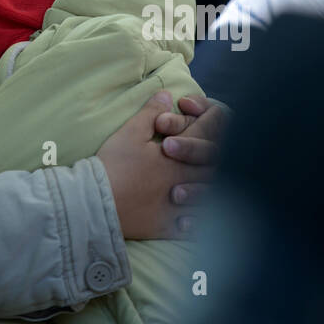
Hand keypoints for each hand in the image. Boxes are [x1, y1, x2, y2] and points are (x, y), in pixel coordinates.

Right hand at [96, 91, 223, 240]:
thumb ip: (151, 113)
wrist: (96, 201)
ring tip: (219, 187)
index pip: (203, 136)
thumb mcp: (129, 132)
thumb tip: (168, 95)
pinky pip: (191, 228)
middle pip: (212, 168)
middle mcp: (182, 181)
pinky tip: (199, 220)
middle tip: (226, 150)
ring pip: (207, 199)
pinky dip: (198, 222)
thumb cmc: (113, 163)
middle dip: (220, 156)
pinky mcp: (166, 227)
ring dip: (213, 190)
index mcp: (175, 156)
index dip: (212, 122)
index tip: (217, 114)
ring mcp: (177, 207)